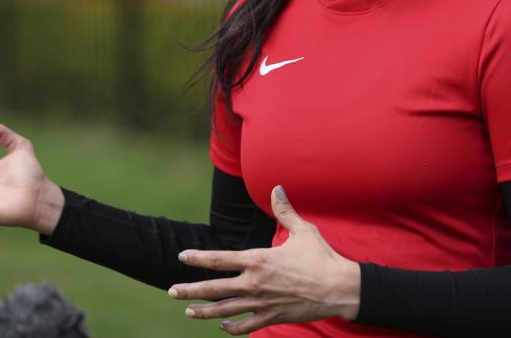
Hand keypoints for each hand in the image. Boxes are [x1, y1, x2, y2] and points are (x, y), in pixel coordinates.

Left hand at [168, 186, 360, 334]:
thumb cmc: (322, 258)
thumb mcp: (303, 230)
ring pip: (225, 310)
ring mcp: (262, 303)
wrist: (339, 289)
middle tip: (171, 291)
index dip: (198, 258)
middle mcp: (255, 283)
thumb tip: (277, 187)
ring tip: (188, 311)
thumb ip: (285, 210)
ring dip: (204, 312)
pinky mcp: (272, 317)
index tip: (182, 256)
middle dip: (190, 290)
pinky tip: (222, 327)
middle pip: (214, 289)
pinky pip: (246, 326)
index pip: (219, 259)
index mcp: (258, 260)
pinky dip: (232, 328)